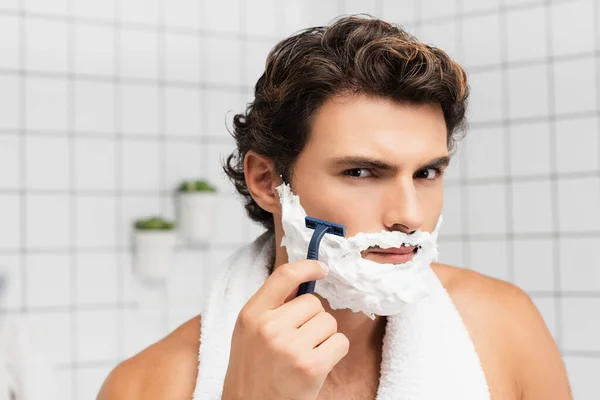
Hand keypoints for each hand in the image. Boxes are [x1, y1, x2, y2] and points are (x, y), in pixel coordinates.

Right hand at [222, 260, 348, 399]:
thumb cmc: (253, 370)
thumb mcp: (249, 332)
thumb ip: (271, 306)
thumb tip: (303, 280)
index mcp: (251, 314)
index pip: (284, 276)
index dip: (307, 267)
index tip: (321, 268)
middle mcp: (269, 327)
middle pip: (314, 303)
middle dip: (312, 320)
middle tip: (297, 342)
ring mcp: (290, 347)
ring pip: (329, 322)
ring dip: (324, 337)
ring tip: (304, 355)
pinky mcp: (310, 366)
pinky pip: (340, 342)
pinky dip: (335, 352)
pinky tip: (317, 365)